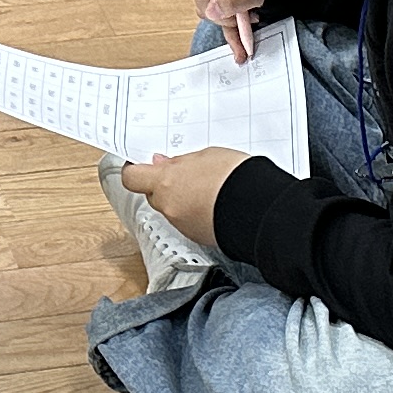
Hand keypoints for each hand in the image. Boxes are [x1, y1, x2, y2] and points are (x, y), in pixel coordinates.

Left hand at [120, 145, 247, 246]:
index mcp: (166, 183)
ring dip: (182, 199)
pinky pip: (189, 222)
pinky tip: (214, 203)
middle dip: (164, 185)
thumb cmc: (235, 177)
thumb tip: (163, 165)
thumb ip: (179, 163)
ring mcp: (183, 225)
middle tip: (183, 172)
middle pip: (153, 195)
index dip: (134, 169)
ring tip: (207, 187)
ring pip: (172, 209)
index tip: (139, 163)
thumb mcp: (205, 155)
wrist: (259, 208)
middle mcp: (169, 208)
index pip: (132, 178)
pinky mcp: (199, 237)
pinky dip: (196, 213)